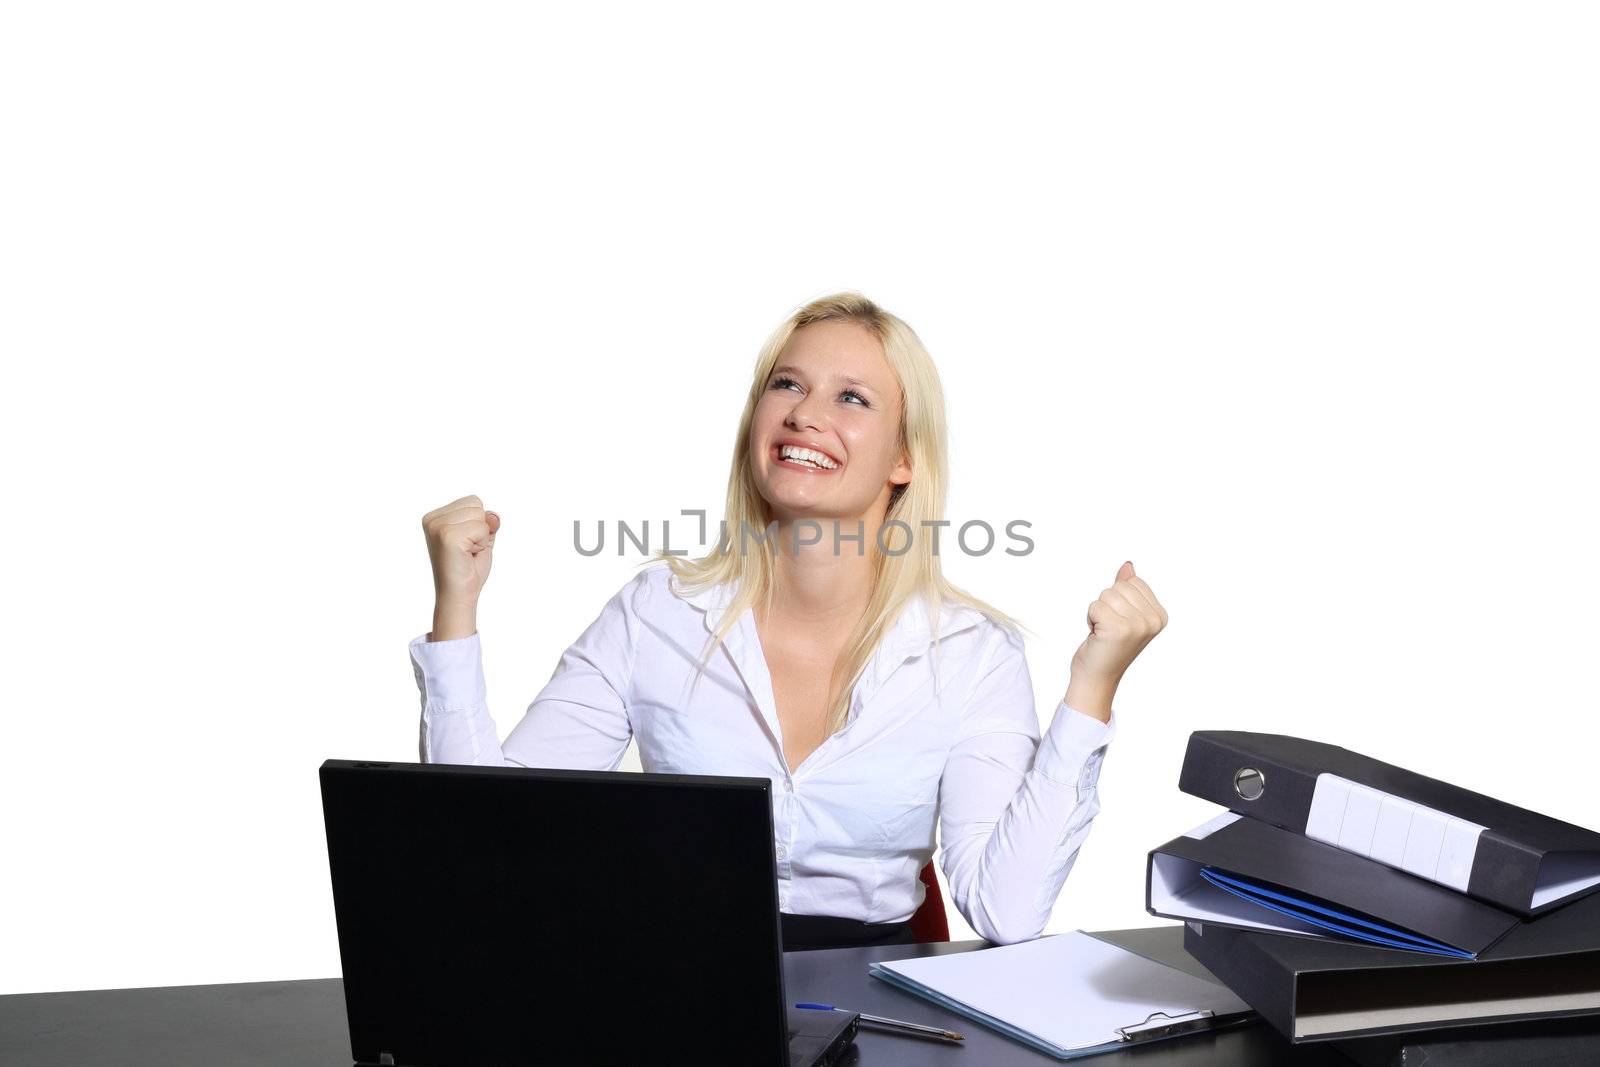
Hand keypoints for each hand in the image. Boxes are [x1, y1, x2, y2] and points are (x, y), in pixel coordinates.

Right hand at [422, 495, 500, 621]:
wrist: (458, 595)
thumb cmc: (468, 569)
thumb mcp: (480, 539)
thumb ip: (486, 522)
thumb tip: (493, 515)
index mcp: (435, 517)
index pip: (472, 501)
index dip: (478, 524)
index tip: (466, 544)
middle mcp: (432, 520)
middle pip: (476, 504)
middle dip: (480, 529)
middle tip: (468, 550)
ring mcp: (438, 527)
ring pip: (480, 515)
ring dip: (481, 537)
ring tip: (467, 553)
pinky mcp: (447, 536)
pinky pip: (481, 528)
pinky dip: (481, 543)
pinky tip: (467, 556)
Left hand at [1069, 561, 1167, 688]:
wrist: (1097, 677)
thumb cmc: (1108, 646)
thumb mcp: (1123, 615)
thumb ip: (1128, 590)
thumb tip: (1128, 565)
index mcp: (1159, 615)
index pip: (1132, 582)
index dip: (1118, 599)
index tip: (1119, 621)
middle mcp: (1153, 621)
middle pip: (1119, 587)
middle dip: (1107, 605)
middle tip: (1109, 628)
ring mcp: (1138, 625)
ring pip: (1106, 595)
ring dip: (1098, 612)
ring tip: (1103, 631)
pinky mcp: (1119, 629)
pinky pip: (1095, 606)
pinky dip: (1090, 618)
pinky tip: (1096, 635)